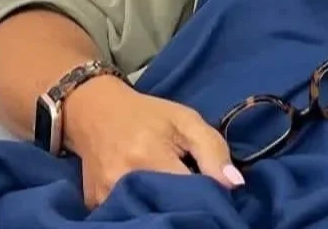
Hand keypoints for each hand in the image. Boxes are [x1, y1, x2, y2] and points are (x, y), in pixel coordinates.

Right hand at [62, 76, 244, 208]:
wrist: (96, 112)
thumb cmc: (148, 115)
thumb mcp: (185, 120)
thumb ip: (213, 149)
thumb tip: (235, 185)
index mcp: (150, 156)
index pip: (189, 192)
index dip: (206, 195)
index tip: (214, 192)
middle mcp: (123, 180)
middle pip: (167, 209)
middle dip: (186, 206)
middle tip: (194, 194)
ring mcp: (104, 197)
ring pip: (147, 214)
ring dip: (164, 209)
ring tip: (172, 195)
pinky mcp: (93, 205)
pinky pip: (126, 215)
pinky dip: (142, 210)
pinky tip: (148, 198)